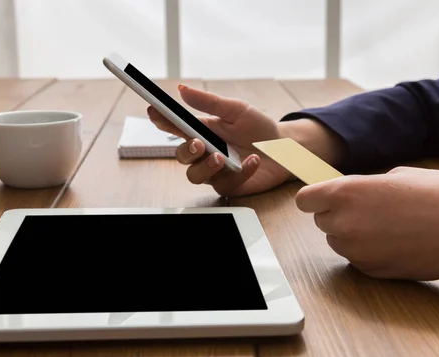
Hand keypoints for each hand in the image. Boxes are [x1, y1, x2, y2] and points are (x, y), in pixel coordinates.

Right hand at [147, 85, 292, 195]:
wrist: (285, 149)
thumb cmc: (259, 128)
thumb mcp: (237, 110)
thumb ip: (209, 102)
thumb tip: (183, 90)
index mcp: (203, 131)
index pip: (176, 127)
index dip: (162, 121)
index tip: (154, 112)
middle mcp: (206, 152)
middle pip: (181, 156)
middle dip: (187, 151)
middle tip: (199, 144)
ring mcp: (216, 171)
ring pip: (195, 176)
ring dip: (206, 167)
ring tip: (222, 158)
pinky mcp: (230, 185)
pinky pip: (225, 184)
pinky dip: (240, 172)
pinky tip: (252, 161)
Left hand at [295, 166, 438, 280]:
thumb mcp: (396, 176)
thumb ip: (365, 187)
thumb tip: (354, 195)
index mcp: (346, 193)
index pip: (304, 200)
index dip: (314, 198)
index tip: (322, 198)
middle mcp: (344, 224)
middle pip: (322, 221)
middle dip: (337, 215)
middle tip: (368, 210)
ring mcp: (356, 252)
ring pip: (338, 242)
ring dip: (351, 235)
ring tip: (387, 226)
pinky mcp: (371, 271)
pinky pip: (357, 259)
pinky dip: (368, 252)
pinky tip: (396, 243)